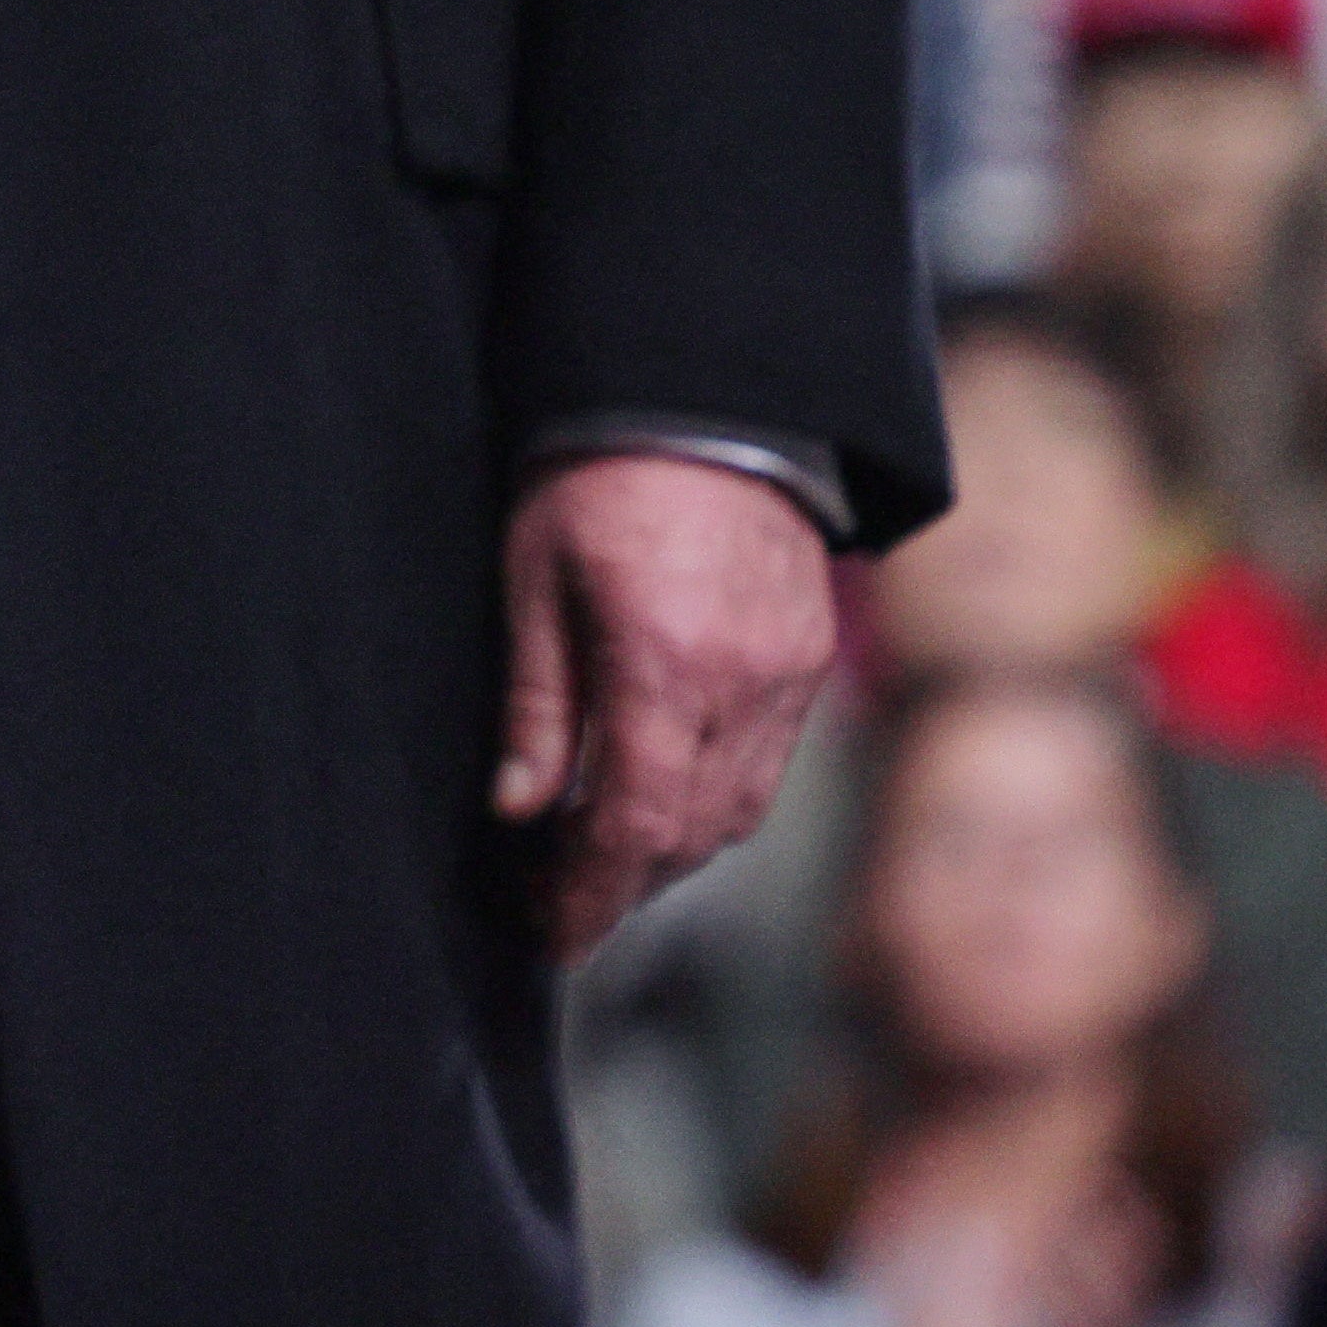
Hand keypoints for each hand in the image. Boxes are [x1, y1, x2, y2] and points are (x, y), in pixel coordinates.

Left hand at [493, 448, 839, 957]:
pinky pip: (764, 766)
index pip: (633, 818)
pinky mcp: (809, 660)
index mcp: (664, 660)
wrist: (705, 398)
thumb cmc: (596, 473)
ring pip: (735, 811)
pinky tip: (659, 799)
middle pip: (690, 832)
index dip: (591, 890)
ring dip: (668, 850)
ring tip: (596, 860)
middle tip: (556, 903)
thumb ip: (534, 700)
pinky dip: (711, 801)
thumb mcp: (532, 576)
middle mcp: (741, 682)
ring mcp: (788, 675)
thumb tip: (517, 807)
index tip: (551, 928)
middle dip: (624, 883)